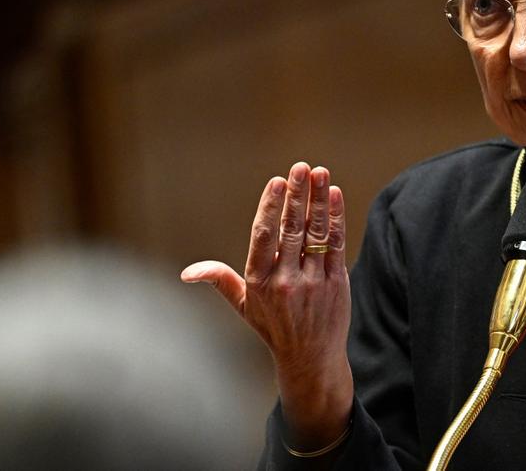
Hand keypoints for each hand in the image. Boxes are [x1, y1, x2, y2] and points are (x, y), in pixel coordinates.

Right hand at [181, 162, 352, 449]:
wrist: (310, 359)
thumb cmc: (273, 327)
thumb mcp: (243, 306)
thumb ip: (220, 281)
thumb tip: (188, 272)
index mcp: (259, 282)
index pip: (263, 236)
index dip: (271, 206)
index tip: (277, 182)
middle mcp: (285, 281)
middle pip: (291, 229)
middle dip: (297, 195)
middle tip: (300, 167)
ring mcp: (313, 282)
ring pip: (315, 233)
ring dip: (319, 200)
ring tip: (320, 173)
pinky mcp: (337, 283)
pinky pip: (336, 245)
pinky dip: (337, 218)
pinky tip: (335, 195)